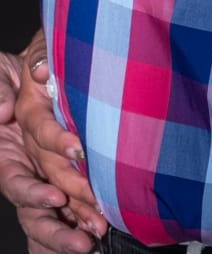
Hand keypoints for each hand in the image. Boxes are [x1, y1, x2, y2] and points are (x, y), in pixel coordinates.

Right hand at [0, 49, 97, 253]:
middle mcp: (22, 171)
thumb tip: (2, 112)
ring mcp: (40, 175)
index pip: (14, 181)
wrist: (30, 72)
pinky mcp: (58, 173)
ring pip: (52, 213)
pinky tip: (102, 226)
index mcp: (4, 155)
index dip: (32, 192)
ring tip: (97, 233)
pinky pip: (68, 204)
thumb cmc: (10, 75)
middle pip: (34, 210)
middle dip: (57, 228)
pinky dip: (82, 217)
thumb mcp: (0, 77)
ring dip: (74, 225)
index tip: (55, 194)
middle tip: (84, 236)